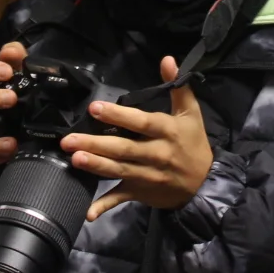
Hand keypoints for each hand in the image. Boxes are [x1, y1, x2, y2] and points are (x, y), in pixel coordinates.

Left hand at [60, 56, 212, 217]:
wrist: (204, 184)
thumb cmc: (193, 143)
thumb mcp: (191, 113)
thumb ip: (178, 86)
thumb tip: (168, 59)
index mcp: (167, 132)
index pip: (141, 123)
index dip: (118, 117)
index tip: (95, 108)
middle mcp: (157, 154)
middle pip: (124, 149)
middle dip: (96, 144)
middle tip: (68, 139)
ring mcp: (147, 176)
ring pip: (119, 171)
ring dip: (96, 166)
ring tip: (74, 158)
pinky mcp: (141, 193)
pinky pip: (121, 199)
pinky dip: (104, 206)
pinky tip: (88, 213)